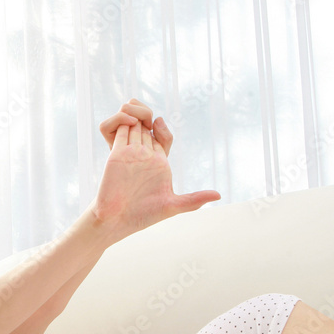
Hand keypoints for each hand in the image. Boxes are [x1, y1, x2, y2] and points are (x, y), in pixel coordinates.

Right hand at [90, 100, 218, 241]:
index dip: (161, 127)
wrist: (116, 220)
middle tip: (144, 117)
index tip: (157, 123)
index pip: (162, 137)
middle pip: (147, 126)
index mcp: (159, 162)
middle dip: (145, 115)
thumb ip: (193, 199)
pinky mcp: (115, 153)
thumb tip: (219, 196)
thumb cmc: (143, 215)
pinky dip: (121, 121)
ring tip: (135, 115)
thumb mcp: (172, 206)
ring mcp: (129, 153)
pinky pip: (118, 130)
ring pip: (132, 124)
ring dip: (134, 113)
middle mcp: (144, 155)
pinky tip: (127, 121)